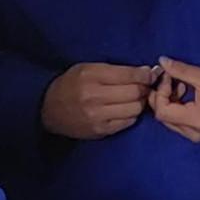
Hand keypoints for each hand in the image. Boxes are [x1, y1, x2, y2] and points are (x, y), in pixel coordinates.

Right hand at [41, 62, 156, 140]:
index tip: (151, 73)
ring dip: (141, 102)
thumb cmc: (70, 85)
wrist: (48, 111)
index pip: (129, 75)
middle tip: (146, 86)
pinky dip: (132, 114)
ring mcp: (98, 116)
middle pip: (135, 92)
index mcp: (91, 76)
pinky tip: (126, 109)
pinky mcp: (100, 130)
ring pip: (135, 108)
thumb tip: (145, 71)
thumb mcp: (86, 68)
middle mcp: (94, 97)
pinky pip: (128, 122)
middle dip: (145, 88)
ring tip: (137, 97)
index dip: (145, 74)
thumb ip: (114, 69)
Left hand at [149, 58, 199, 143]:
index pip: (162, 111)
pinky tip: (188, 95)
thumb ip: (181, 70)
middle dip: (162, 97)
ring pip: (171, 121)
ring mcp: (198, 137)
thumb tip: (162, 61)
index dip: (160, 92)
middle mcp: (194, 133)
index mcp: (195, 120)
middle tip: (171, 79)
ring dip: (170, 102)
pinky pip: (180, 123)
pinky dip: (178, 109)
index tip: (169, 77)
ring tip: (182, 85)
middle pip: (164, 118)